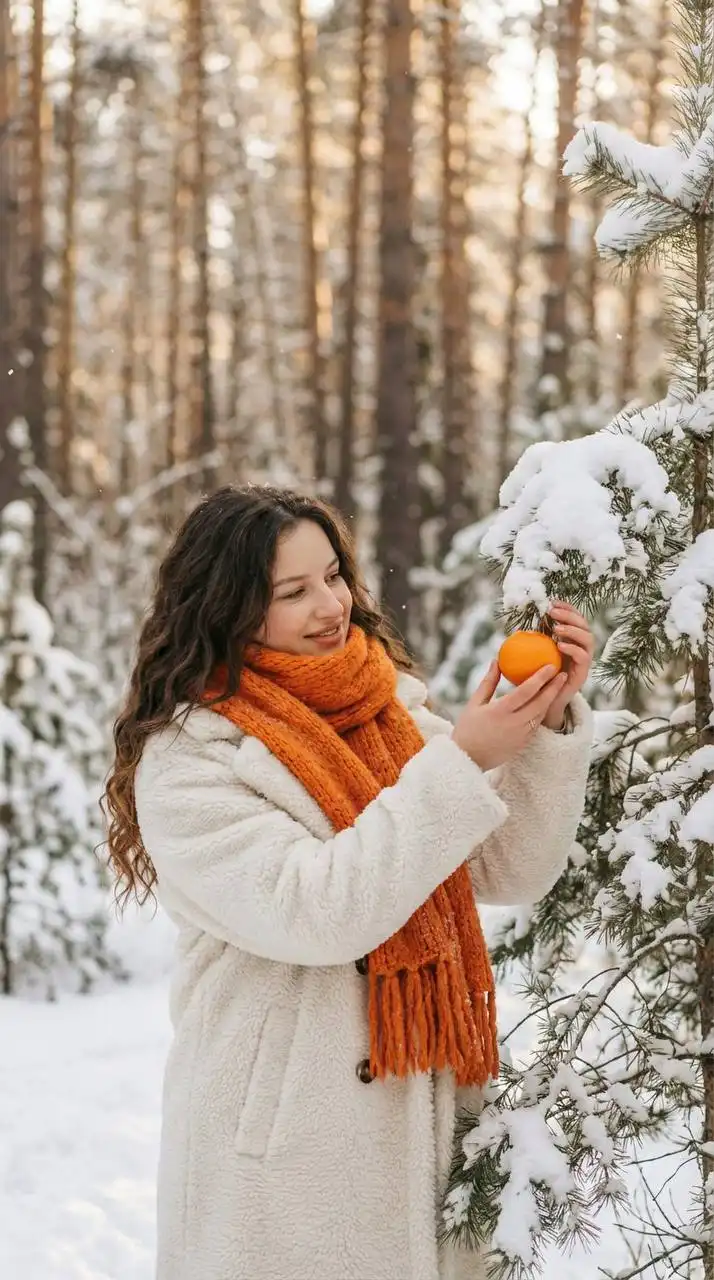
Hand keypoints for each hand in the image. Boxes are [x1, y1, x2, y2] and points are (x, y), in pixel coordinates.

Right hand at [452, 661, 568, 771]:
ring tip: (557, 686)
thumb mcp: (474, 703)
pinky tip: (545, 702)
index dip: (540, 677)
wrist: (468, 759)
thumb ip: (488, 682)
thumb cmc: (467, 728)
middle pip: (540, 703)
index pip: (526, 691)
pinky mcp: (523, 743)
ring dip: (551, 700)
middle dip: (554, 687)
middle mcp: (513, 724)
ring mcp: (520, 735)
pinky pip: (536, 725)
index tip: (550, 666)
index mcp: (500, 711)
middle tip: (562, 673)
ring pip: (541, 714)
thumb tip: (497, 661)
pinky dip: (542, 712)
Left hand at [542, 601, 594, 729]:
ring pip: (588, 639)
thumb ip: (532, 643)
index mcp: (571, 641)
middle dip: (571, 614)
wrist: (545, 704)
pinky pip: (583, 657)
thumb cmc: (536, 678)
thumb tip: (517, 628)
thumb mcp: (533, 657)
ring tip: (557, 628)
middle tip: (553, 611)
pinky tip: (559, 645)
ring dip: (573, 630)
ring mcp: (584, 661)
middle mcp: (581, 648)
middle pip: (584, 625)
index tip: (551, 602)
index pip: (574, 618)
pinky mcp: (584, 673)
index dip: (566, 608)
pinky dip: (572, 648)